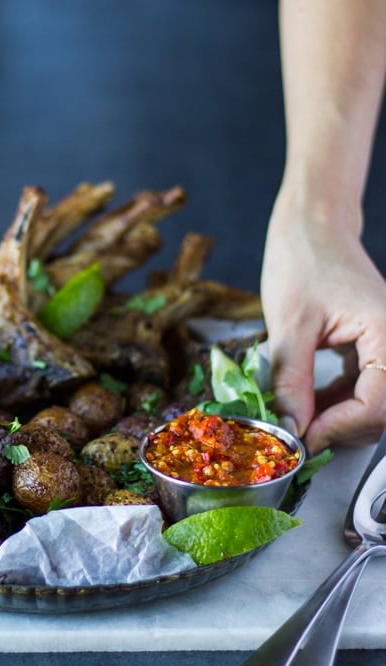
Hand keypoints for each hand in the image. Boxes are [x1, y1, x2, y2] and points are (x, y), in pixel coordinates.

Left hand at [262, 193, 385, 453]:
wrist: (311, 227)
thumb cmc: (302, 260)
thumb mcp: (288, 325)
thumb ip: (291, 381)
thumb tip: (290, 427)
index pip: (377, 403)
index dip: (339, 428)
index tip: (302, 438)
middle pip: (381, 411)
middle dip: (340, 428)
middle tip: (297, 434)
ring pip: (373, 404)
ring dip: (336, 418)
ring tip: (296, 416)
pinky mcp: (374, 348)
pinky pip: (363, 389)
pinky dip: (336, 402)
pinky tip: (307, 400)